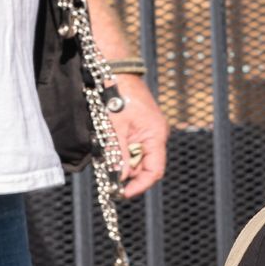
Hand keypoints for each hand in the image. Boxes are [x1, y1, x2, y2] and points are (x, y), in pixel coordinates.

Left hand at [108, 75, 168, 199]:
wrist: (115, 72)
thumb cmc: (117, 96)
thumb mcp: (115, 129)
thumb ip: (120, 155)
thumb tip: (121, 180)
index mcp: (156, 135)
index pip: (155, 170)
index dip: (140, 185)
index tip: (123, 193)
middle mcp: (157, 135)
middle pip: (146, 166)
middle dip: (128, 173)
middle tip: (108, 177)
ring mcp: (150, 131)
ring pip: (138, 157)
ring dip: (123, 161)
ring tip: (108, 155)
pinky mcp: (141, 127)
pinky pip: (134, 146)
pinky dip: (122, 150)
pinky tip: (111, 145)